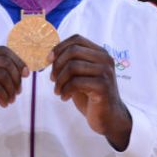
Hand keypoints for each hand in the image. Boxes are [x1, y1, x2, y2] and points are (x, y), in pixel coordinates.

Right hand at [0, 46, 28, 145]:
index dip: (18, 61)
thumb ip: (1, 69)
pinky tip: (3, 104)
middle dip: (16, 78)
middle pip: (5, 62)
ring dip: (11, 90)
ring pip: (2, 76)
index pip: (4, 50)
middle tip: (17, 92)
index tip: (26, 74)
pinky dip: (5, 97)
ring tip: (10, 99)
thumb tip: (25, 67)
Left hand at [48, 34, 131, 150]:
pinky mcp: (103, 87)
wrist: (108, 117)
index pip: (77, 39)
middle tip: (52, 79)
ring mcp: (105, 72)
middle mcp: (105, 59)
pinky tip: (64, 97)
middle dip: (57, 65)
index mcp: (100, 53)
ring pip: (73, 66)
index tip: (48, 60)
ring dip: (59, 80)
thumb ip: (69, 63)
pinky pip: (76, 83)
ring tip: (57, 91)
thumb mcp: (79, 75)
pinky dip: (65, 90)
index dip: (59, 47)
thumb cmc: (91, 95)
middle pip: (73, 51)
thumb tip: (50, 55)